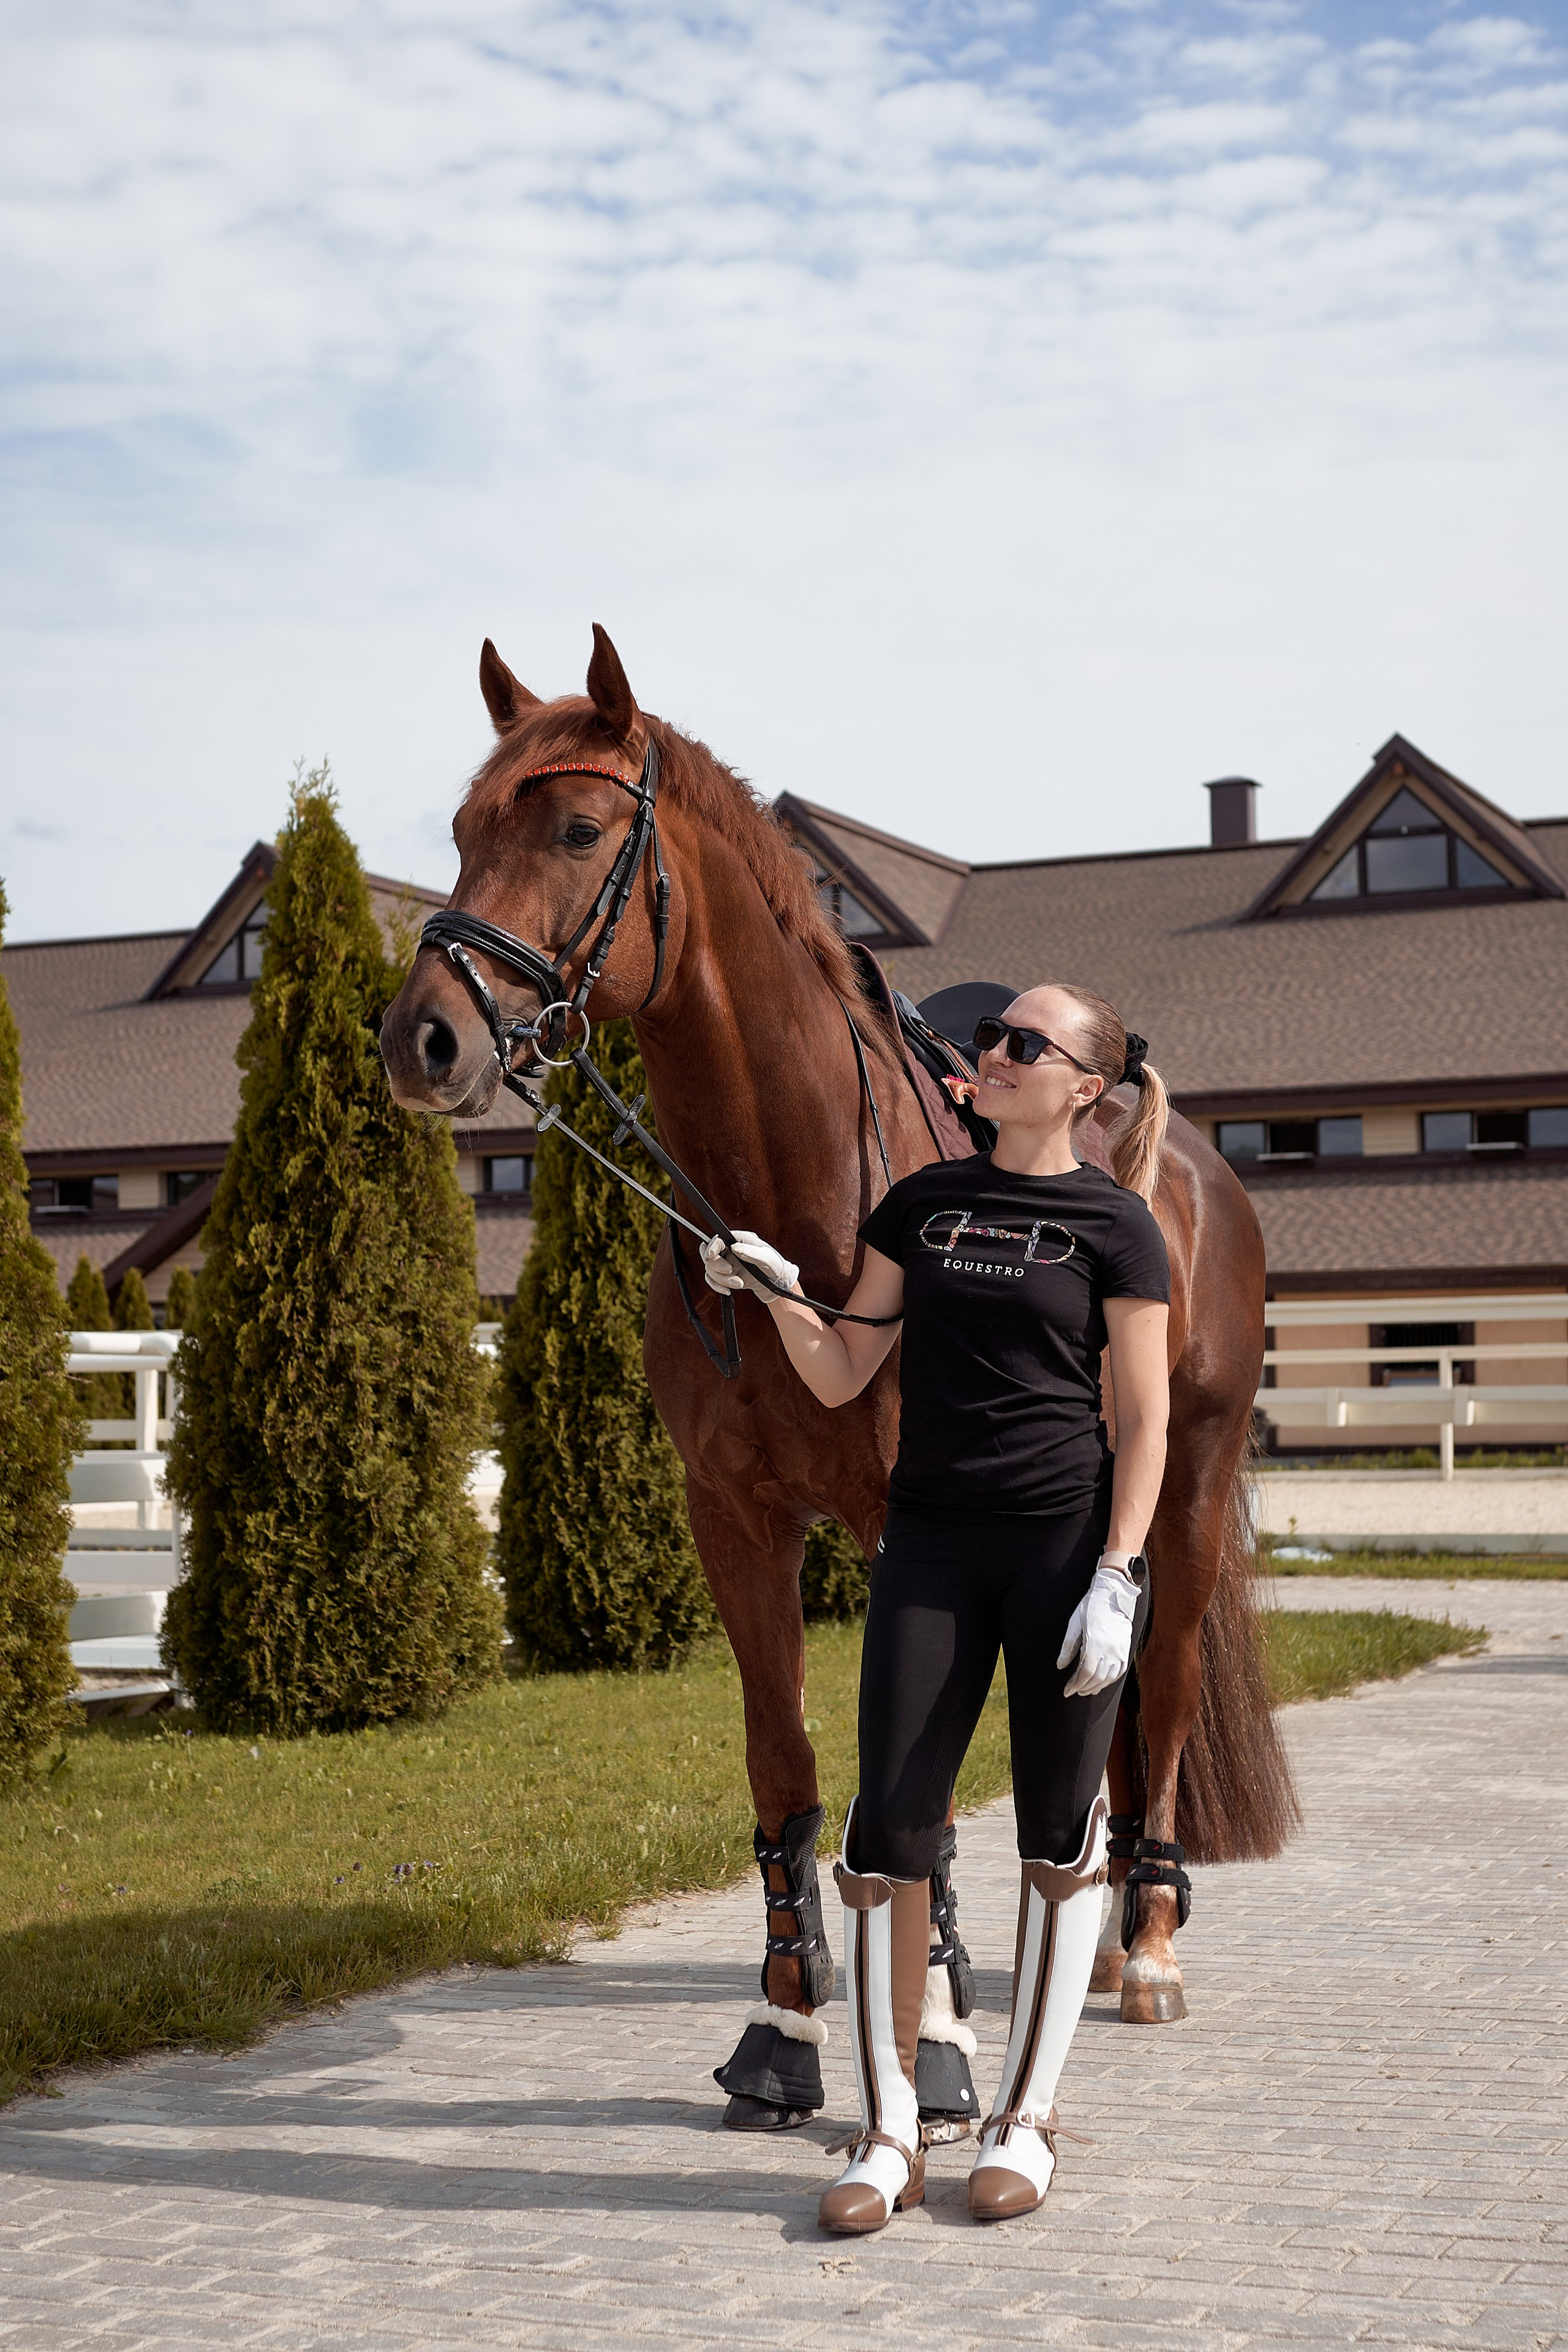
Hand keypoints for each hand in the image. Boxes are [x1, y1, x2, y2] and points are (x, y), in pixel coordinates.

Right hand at [700, 1229, 800, 1302]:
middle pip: (710, 1255)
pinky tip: (728, 1290)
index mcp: (739, 1239)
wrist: (775, 1281)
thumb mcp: (767, 1258)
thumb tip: (734, 1247)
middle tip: (730, 1271)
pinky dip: (717, 1286)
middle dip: (717, 1266)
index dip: (711, 1247)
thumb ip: (751, 1252)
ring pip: (710, 1270)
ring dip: (721, 1280)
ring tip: (739, 1284)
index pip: (718, 1239)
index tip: (710, 1257)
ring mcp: (726, 1262)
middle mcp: (729, 1249)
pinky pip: (712, 1280)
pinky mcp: (724, 1274)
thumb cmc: (774, 1265)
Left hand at [1057, 1560, 1140, 1697]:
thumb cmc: (1091, 1606)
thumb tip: (1060, 1666)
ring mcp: (1120, 1650)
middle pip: (1097, 1678)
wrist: (1113, 1594)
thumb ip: (1067, 1647)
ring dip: (1097, 1686)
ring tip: (1086, 1690)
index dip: (1075, 1684)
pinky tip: (1102, 1682)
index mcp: (1095, 1643)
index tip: (1067, 1691)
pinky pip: (1120, 1671)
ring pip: (1109, 1677)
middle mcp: (1110, 1650)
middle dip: (1084, 1688)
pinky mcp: (1126, 1649)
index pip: (1085, 1673)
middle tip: (1074, 1692)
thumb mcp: (1074, 1624)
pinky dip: (1110, 1680)